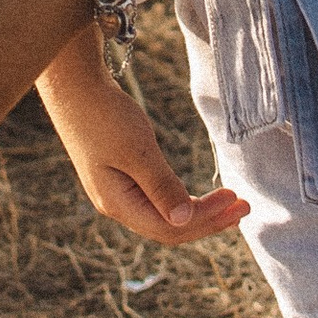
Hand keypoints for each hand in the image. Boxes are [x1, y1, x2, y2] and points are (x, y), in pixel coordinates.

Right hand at [58, 78, 249, 245]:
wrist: (74, 88)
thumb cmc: (105, 116)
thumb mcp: (138, 151)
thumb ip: (162, 188)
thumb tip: (185, 221)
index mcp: (117, 203)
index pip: (170, 229)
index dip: (205, 221)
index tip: (234, 201)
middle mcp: (116, 205)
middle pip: (169, 228)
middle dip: (208, 220)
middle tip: (244, 206)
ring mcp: (118, 193)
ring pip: (164, 216)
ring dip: (199, 212)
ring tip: (229, 203)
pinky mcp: (121, 178)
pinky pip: (157, 201)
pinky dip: (183, 200)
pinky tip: (200, 197)